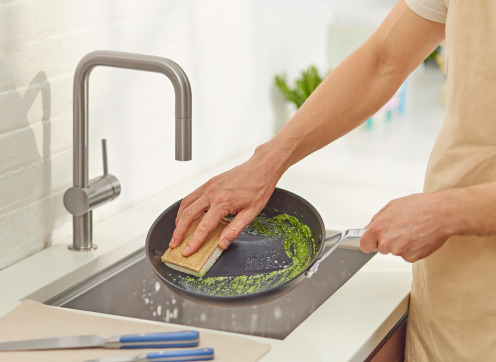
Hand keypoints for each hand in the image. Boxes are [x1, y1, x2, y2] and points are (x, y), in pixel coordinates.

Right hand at [169, 149, 285, 255]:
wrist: (262, 167)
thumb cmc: (259, 187)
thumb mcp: (251, 213)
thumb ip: (234, 229)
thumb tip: (222, 243)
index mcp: (223, 202)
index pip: (204, 227)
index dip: (194, 242)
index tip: (187, 251)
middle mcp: (212, 193)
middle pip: (188, 215)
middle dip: (179, 231)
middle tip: (174, 244)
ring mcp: (209, 186)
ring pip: (186, 203)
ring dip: (179, 219)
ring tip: (177, 231)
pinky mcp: (209, 182)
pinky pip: (191, 195)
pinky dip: (185, 207)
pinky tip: (185, 215)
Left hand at [360, 191, 459, 262]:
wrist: (442, 214)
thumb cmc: (420, 206)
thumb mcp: (393, 205)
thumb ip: (377, 219)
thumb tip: (368, 228)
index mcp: (379, 228)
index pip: (364, 245)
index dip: (369, 242)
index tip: (372, 241)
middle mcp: (387, 242)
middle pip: (381, 248)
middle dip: (387, 240)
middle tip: (401, 229)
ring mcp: (400, 251)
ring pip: (395, 251)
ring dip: (401, 244)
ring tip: (412, 231)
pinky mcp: (412, 257)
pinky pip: (407, 255)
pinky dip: (412, 249)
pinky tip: (418, 237)